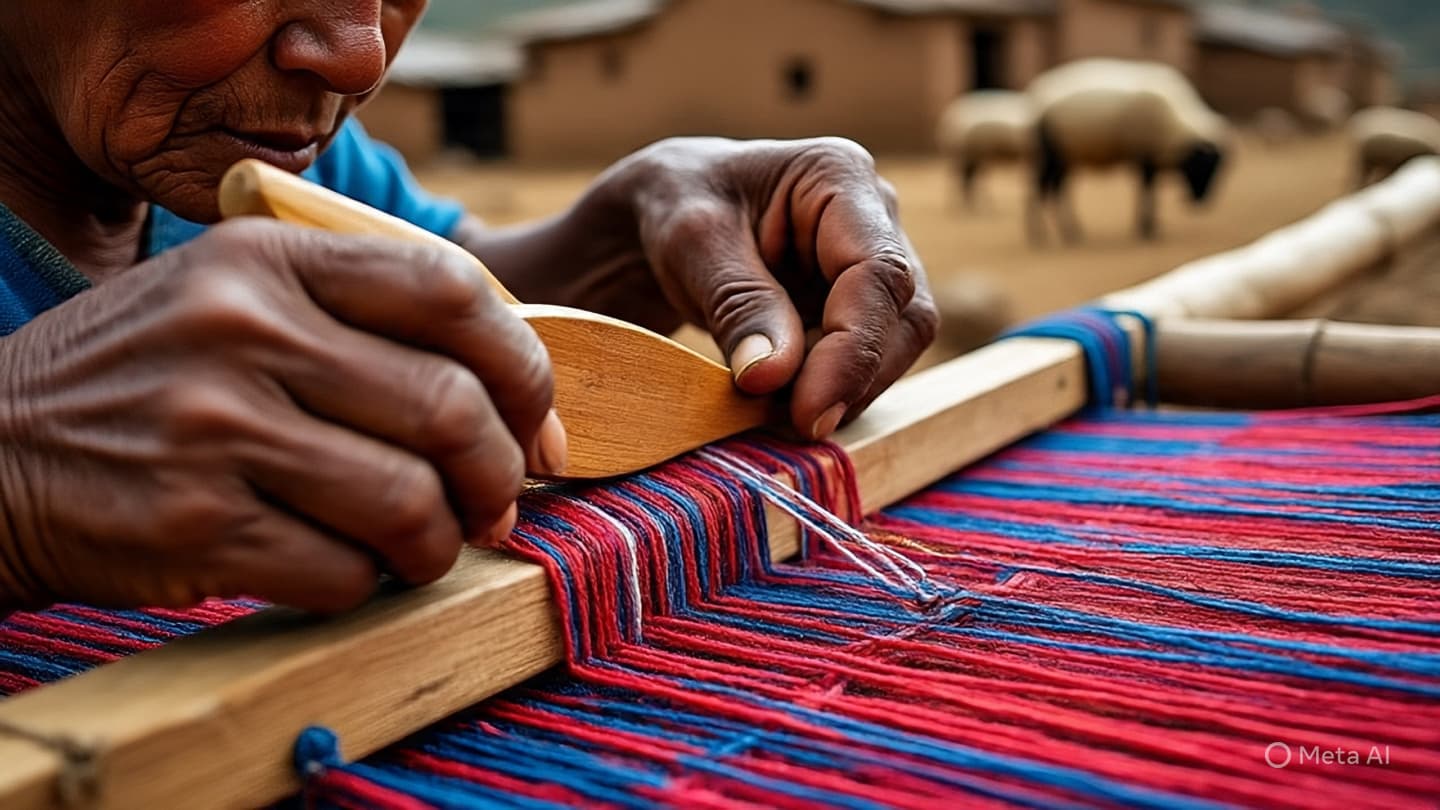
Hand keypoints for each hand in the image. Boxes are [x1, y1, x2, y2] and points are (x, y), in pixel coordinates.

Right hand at [0, 220, 559, 612]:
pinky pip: (343, 573)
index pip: (452, 289)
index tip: (539, 424)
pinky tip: (350, 568)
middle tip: (498, 503)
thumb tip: (516, 405)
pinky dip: (368, 583)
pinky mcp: (192, 527)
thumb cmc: (152, 376)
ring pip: (408, 503)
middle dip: (499, 473)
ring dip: (440, 542)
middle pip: (448, 408)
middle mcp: (242, 329)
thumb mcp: (237, 296)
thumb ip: (365, 320)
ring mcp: (213, 429)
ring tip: (425, 543)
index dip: (523, 367)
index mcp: (269, 256)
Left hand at [475, 137, 938, 438]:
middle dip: (852, 380)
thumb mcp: (692, 244)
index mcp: (840, 177)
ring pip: (893, 348)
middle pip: (902, 317)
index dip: (852, 351)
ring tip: (776, 413)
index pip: (877, 274)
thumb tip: (773, 378)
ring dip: (843, 392)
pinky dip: (829, 392)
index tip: (809, 412)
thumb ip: (738, 305)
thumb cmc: (676, 206)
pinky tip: (782, 402)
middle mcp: (876, 218)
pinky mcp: (860, 309)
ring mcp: (874, 266)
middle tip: (791, 427)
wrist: (664, 213)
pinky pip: (866, 363)